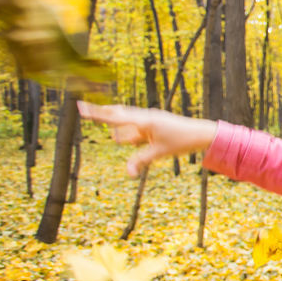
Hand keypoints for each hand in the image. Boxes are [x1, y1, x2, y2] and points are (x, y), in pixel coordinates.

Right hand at [78, 101, 218, 175]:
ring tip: (95, 114)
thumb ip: (141, 161)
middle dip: (100, 113)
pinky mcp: (153, 125)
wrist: (201, 133)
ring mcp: (148, 120)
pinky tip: (119, 134)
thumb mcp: (160, 153)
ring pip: (125, 120)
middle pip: (117, 114)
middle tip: (81, 107)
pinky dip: (126, 130)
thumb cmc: (182, 141)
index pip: (114, 117)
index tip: (79, 107)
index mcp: (143, 121)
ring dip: (112, 121)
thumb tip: (128, 173)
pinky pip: (135, 127)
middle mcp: (144, 117)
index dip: (96, 113)